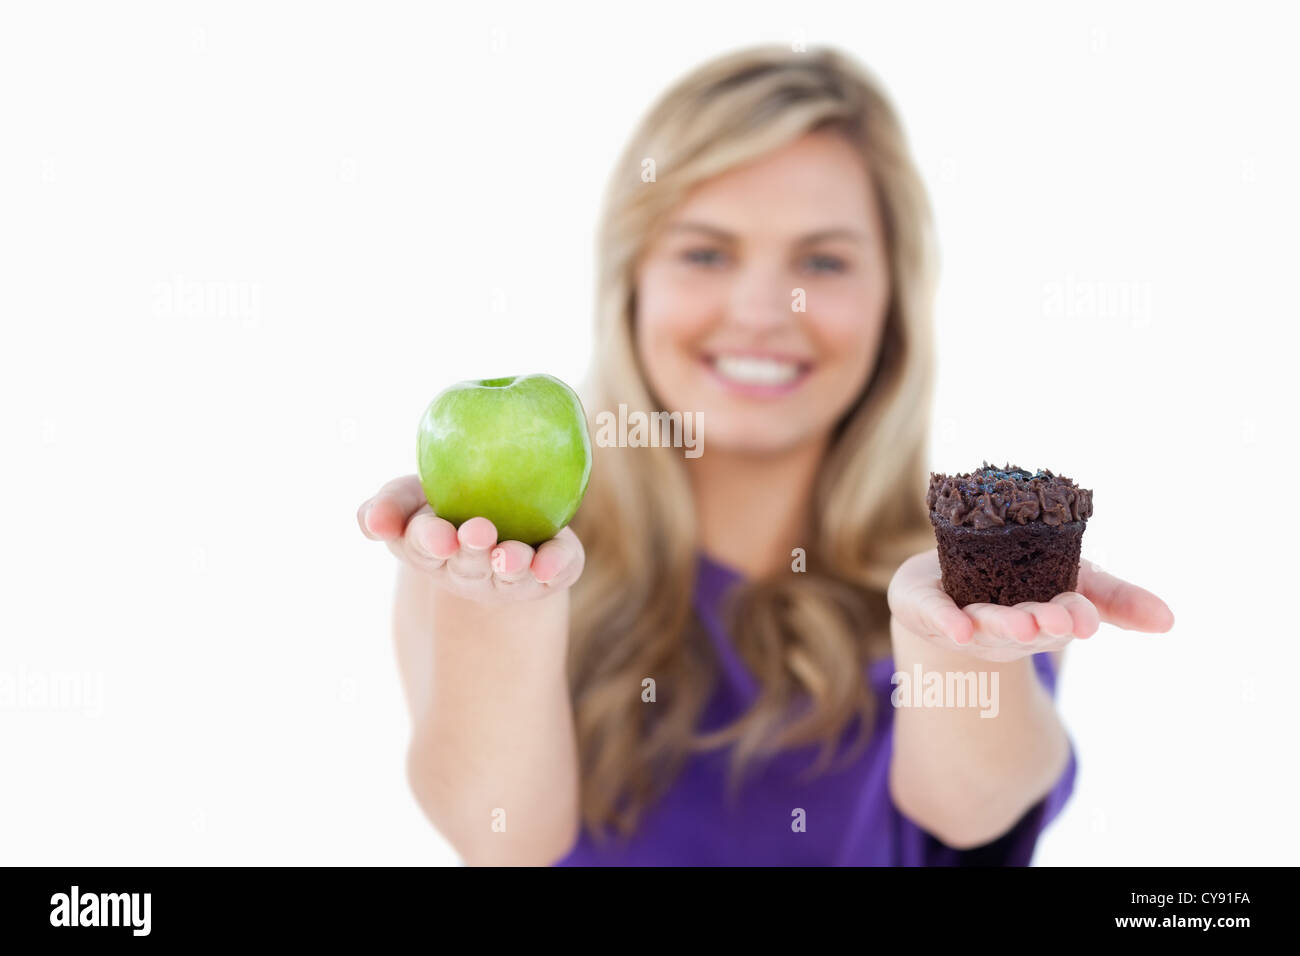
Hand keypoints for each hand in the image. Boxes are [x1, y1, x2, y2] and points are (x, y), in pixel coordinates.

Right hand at [357, 475, 584, 603]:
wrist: (499, 514)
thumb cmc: (443, 503)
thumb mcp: (409, 498)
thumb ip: (388, 506)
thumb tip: (373, 524)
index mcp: (430, 549)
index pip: (423, 546)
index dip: (429, 540)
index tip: (439, 533)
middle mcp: (468, 570)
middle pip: (468, 565)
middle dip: (472, 553)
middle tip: (478, 533)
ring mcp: (509, 576)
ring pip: (510, 574)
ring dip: (511, 564)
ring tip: (512, 554)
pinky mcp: (548, 572)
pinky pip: (556, 570)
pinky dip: (556, 566)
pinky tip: (552, 563)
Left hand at [887, 549, 1173, 661]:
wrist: (941, 584)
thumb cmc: (1014, 577)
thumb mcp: (1071, 580)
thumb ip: (1117, 598)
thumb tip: (1171, 620)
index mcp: (1043, 614)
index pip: (1067, 616)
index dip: (1078, 616)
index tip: (1088, 619)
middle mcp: (1007, 625)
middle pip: (1028, 626)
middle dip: (1043, 625)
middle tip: (1056, 623)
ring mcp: (966, 620)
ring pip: (986, 624)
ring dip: (1004, 626)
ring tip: (1020, 625)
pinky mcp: (923, 608)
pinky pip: (933, 615)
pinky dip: (946, 621)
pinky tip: (958, 630)